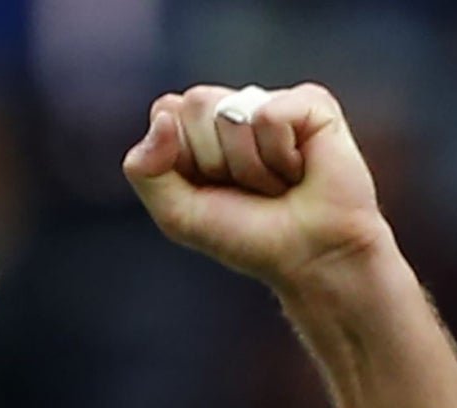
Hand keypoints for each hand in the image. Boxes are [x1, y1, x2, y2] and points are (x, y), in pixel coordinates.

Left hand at [123, 83, 390, 292]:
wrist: (309, 256)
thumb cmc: (246, 236)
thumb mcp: (177, 214)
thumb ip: (146, 169)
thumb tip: (164, 110)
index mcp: (198, 128)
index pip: (166, 112)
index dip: (183, 159)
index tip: (211, 188)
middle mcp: (234, 108)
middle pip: (194, 104)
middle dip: (214, 160)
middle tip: (248, 188)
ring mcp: (271, 102)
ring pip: (231, 113)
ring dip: (249, 166)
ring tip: (276, 183)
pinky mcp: (310, 102)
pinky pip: (270, 116)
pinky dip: (280, 155)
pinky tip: (300, 169)